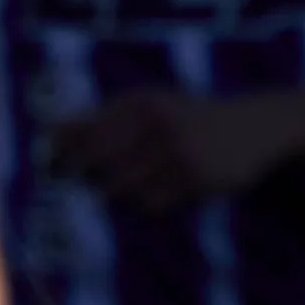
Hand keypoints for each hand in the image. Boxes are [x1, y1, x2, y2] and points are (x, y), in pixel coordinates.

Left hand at [48, 89, 291, 210]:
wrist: (253, 127)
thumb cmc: (186, 116)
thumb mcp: (149, 103)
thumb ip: (103, 115)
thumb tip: (51, 131)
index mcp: (139, 102)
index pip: (84, 129)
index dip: (60, 149)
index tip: (52, 162)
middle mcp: (156, 123)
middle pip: (97, 161)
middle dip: (82, 175)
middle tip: (82, 179)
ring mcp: (178, 152)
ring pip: (122, 186)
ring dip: (113, 192)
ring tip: (120, 185)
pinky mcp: (197, 179)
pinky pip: (151, 202)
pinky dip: (142, 202)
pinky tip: (151, 192)